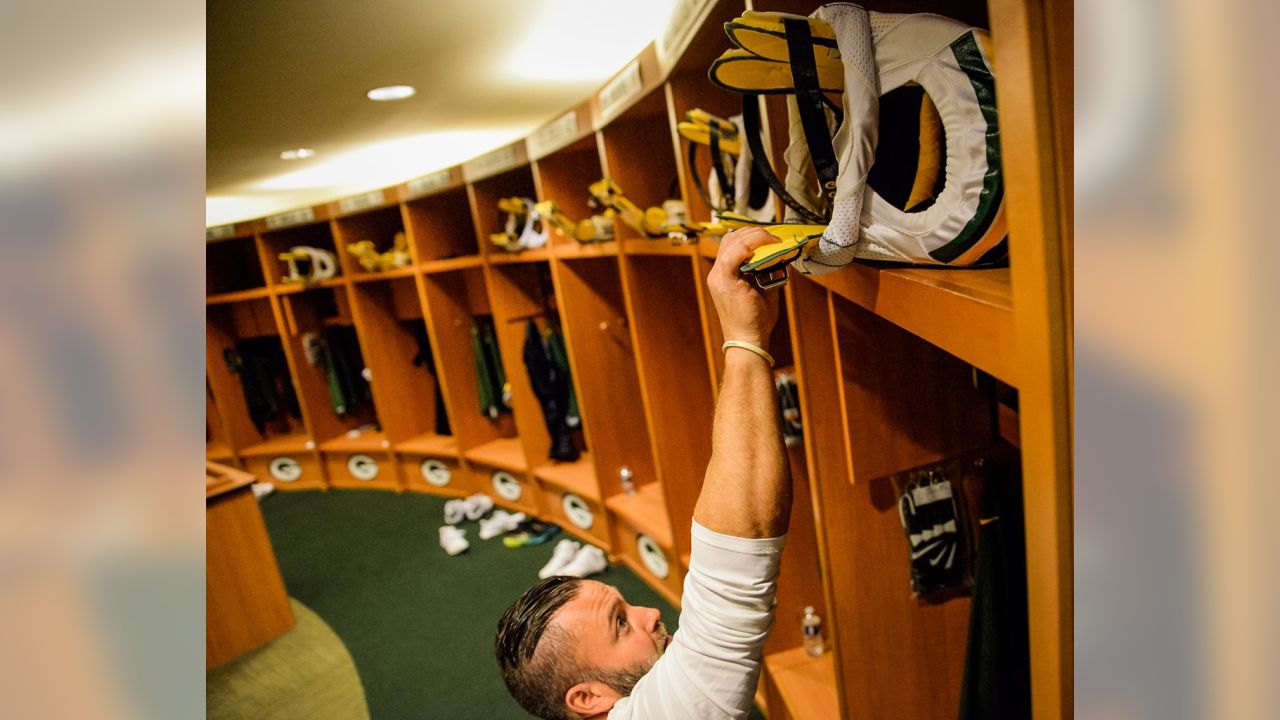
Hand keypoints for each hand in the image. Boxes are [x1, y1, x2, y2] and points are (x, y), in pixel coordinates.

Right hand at [706, 228, 781, 349]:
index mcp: (723, 275)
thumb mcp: (764, 289)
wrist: (749, 341)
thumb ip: (767, 271)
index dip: (751, 235)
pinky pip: (735, 254)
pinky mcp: (725, 282)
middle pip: (731, 238)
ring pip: (732, 241)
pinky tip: (766, 246)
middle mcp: (717, 273)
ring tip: (773, 241)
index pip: (732, 243)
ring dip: (755, 236)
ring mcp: (718, 277)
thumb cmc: (756, 320)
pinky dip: (751, 245)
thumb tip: (781, 256)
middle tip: (774, 238)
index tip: (771, 238)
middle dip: (754, 233)